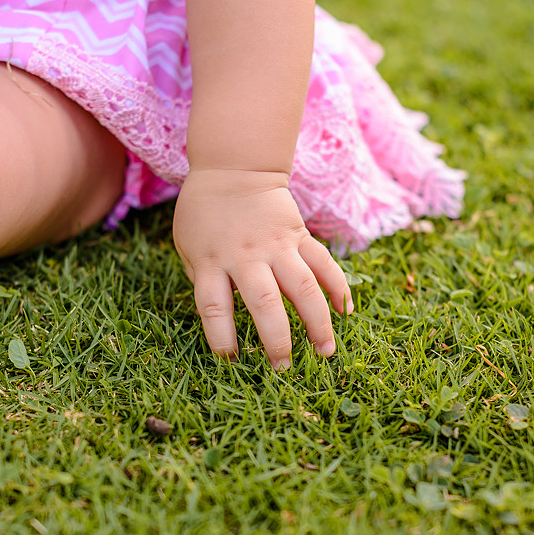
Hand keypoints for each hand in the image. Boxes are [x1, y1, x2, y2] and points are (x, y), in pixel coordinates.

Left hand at [173, 168, 353, 369]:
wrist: (233, 167)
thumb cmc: (204, 214)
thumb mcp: (188, 247)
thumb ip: (202, 280)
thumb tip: (224, 321)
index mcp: (210, 261)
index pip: (213, 306)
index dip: (221, 337)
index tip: (231, 361)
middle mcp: (245, 255)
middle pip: (264, 302)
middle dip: (277, 338)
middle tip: (285, 367)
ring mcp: (276, 245)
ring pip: (302, 286)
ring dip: (317, 321)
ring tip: (326, 351)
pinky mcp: (299, 236)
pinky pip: (323, 263)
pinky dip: (338, 287)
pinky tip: (345, 312)